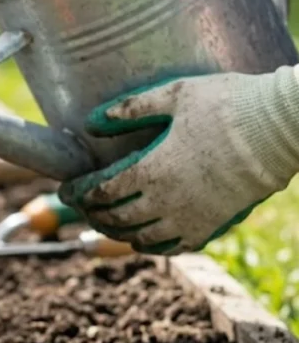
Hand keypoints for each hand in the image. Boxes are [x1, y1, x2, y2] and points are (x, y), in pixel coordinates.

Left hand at [58, 66, 298, 254]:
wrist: (282, 127)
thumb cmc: (229, 105)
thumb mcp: (175, 95)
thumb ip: (130, 108)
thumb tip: (91, 121)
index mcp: (153, 170)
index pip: (101, 191)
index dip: (78, 193)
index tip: (65, 190)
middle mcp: (167, 201)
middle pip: (115, 219)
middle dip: (92, 214)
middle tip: (82, 206)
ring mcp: (191, 217)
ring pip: (140, 239)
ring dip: (116, 232)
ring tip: (106, 221)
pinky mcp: (212, 225)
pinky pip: (173, 248)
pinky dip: (151, 246)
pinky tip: (143, 238)